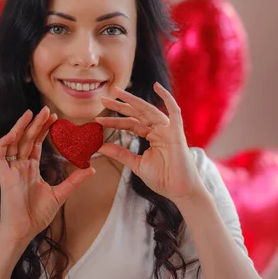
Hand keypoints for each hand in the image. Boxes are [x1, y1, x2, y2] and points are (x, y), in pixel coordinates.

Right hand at [0, 106, 95, 244]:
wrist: (24, 231)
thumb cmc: (37, 215)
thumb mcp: (60, 194)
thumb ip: (74, 180)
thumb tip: (92, 168)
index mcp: (30, 169)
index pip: (36, 144)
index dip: (43, 130)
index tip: (55, 118)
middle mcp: (19, 166)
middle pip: (26, 139)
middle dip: (35, 124)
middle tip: (46, 109)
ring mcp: (10, 170)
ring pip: (12, 143)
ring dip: (20, 127)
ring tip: (31, 114)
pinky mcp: (3, 177)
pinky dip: (4, 143)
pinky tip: (14, 133)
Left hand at [94, 82, 204, 203]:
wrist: (179, 191)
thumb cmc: (163, 179)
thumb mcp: (136, 164)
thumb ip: (120, 154)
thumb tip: (100, 147)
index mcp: (151, 136)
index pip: (130, 124)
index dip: (114, 121)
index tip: (98, 120)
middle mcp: (159, 130)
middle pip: (136, 114)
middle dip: (119, 106)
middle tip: (102, 99)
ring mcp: (168, 130)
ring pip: (148, 110)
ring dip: (133, 100)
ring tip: (117, 92)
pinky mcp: (177, 133)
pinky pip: (174, 111)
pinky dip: (167, 98)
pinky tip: (157, 86)